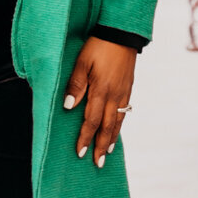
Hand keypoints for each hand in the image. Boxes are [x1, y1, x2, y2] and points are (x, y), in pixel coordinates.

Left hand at [63, 37, 136, 168]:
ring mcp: (123, 93)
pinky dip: (120, 125)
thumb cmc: (98, 47)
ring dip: (112, 139)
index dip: (85, 138)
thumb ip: (75, 85)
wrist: (121, 34)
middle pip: (107, 127)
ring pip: (118, 122)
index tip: (80, 153)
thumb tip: (69, 107)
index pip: (91, 121)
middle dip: (101, 146)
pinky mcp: (128, 88)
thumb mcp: (81, 62)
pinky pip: (124, 111)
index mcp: (100, 91)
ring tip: (108, 152)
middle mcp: (114, 96)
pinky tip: (116, 129)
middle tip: (98, 163)